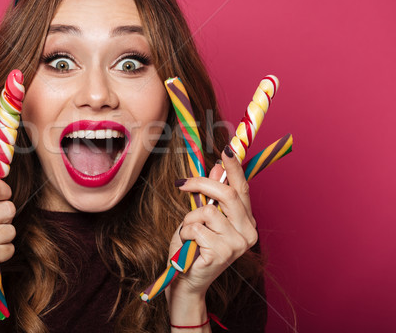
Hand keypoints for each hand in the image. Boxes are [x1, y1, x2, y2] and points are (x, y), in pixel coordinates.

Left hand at [167, 147, 257, 303]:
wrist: (186, 281)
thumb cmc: (193, 248)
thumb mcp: (200, 217)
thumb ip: (210, 195)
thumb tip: (216, 167)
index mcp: (246, 221)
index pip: (243, 188)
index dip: (234, 167)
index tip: (227, 149)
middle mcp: (248, 232)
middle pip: (228, 194)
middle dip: (201, 184)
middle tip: (181, 183)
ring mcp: (237, 244)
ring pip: (207, 211)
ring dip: (189, 220)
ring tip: (188, 235)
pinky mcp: (222, 253)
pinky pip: (196, 228)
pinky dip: (185, 234)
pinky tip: (188, 247)